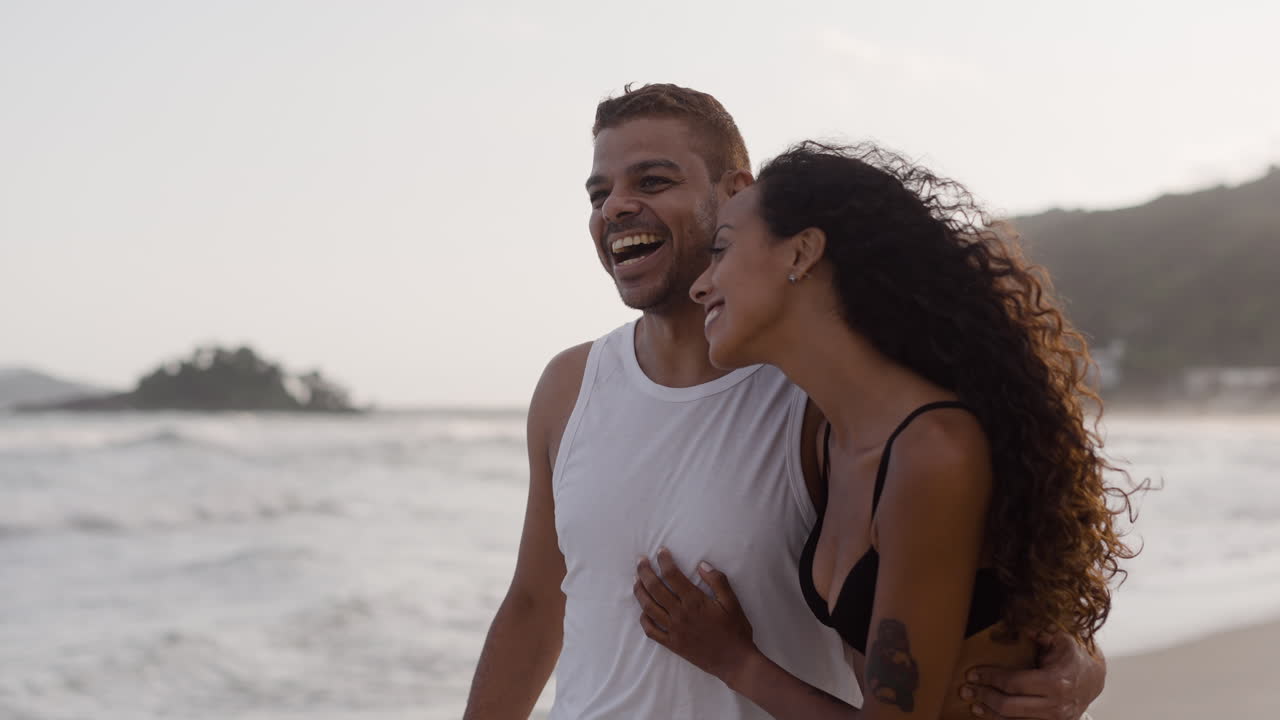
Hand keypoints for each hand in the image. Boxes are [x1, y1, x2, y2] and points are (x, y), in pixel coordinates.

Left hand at [634, 547, 757, 684]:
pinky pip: (651, 631)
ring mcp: (674, 630)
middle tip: (640, 561)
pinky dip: (644, 619)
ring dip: (640, 592)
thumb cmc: (736, 630)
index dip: (664, 561)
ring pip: (649, 608)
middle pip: (655, 589)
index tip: (661, 551)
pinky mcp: (672, 644)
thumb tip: (702, 564)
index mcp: (694, 601)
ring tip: (636, 581)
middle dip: (645, 572)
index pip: (673, 576)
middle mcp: (680, 614)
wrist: (735, 661)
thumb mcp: (732, 602)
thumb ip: (718, 581)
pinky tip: (643, 611)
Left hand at [959, 631, 1103, 719]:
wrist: (1094, 680)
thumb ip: (1039, 632)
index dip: (991, 679)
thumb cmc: (1075, 658)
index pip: (1014, 683)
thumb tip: (1017, 626)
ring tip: (974, 705)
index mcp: (1056, 681)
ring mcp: (1055, 719)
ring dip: (991, 713)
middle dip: (985, 697)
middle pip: (1010, 706)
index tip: (973, 674)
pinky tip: (990, 714)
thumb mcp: (1061, 639)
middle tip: (967, 690)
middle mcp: (1055, 704)